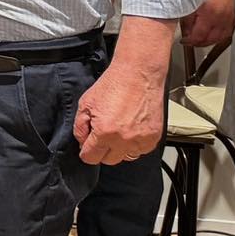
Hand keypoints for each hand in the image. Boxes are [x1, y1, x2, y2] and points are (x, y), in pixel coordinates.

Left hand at [73, 16, 170, 164]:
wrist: (138, 75)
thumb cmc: (113, 85)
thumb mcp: (85, 103)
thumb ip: (80, 127)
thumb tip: (82, 142)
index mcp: (104, 132)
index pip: (91, 157)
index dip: (86, 151)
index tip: (87, 147)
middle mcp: (124, 139)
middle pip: (109, 160)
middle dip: (102, 150)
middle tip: (102, 135)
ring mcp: (141, 140)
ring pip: (126, 157)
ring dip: (119, 149)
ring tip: (118, 131)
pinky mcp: (154, 138)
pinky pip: (141, 151)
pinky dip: (134, 145)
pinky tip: (130, 129)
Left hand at [179, 0, 234, 49]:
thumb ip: (185, 13)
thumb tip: (183, 26)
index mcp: (210, 12)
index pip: (199, 35)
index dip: (189, 40)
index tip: (184, 40)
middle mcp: (223, 16)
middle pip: (211, 39)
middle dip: (199, 42)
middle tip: (190, 41)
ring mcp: (232, 16)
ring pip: (221, 36)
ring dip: (210, 40)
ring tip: (200, 39)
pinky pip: (229, 30)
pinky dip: (221, 34)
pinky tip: (214, 33)